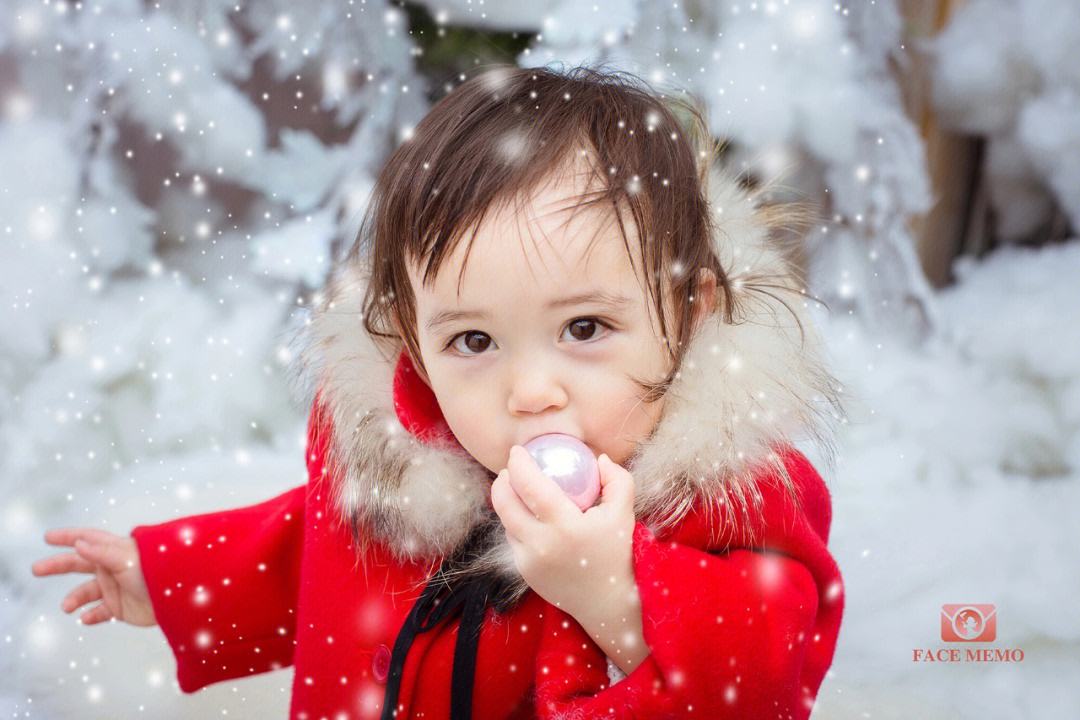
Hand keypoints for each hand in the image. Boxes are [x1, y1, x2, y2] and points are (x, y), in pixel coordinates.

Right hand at [31, 528, 156, 626]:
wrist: (178, 597)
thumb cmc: (156, 571)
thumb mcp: (127, 559)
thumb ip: (101, 553)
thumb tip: (78, 543)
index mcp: (114, 551)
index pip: (88, 539)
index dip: (68, 536)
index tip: (47, 537)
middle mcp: (112, 568)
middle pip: (78, 564)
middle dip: (57, 565)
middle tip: (36, 569)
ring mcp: (115, 588)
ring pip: (86, 592)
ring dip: (74, 598)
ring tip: (67, 606)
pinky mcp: (121, 608)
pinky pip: (100, 612)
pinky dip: (91, 616)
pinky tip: (85, 619)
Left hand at [491, 445, 637, 621]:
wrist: (607, 602)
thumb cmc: (617, 553)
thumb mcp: (623, 514)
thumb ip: (617, 480)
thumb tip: (600, 459)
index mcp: (565, 526)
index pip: (530, 486)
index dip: (518, 464)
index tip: (518, 451)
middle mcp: (541, 544)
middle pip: (505, 503)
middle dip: (502, 481)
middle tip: (510, 470)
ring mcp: (528, 561)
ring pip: (505, 522)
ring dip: (507, 502)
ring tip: (516, 489)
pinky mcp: (524, 572)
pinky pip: (513, 540)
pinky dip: (516, 523)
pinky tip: (527, 516)